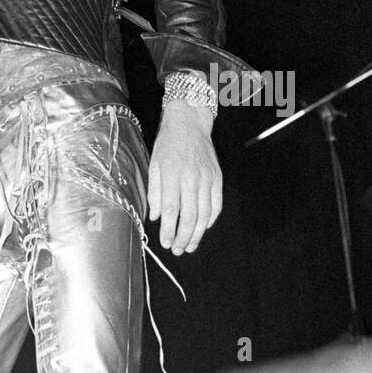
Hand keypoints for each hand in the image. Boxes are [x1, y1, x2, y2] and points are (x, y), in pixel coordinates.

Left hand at [148, 101, 221, 254]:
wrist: (190, 123)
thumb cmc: (168, 143)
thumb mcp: (154, 164)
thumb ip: (154, 192)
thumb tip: (155, 217)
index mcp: (172, 173)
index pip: (171, 209)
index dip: (168, 229)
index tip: (164, 242)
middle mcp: (191, 177)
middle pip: (190, 216)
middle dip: (183, 237)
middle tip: (176, 249)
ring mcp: (207, 178)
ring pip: (205, 214)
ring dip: (197, 234)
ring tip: (189, 246)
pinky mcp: (218, 178)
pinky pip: (216, 205)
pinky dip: (210, 221)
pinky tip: (202, 228)